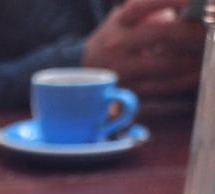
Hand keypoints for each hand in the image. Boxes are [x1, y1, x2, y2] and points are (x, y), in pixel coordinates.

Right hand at [83, 0, 205, 97]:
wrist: (84, 73)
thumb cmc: (114, 39)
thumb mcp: (123, 17)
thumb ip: (150, 8)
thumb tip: (187, 7)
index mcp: (118, 23)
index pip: (144, 4)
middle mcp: (116, 46)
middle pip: (162, 34)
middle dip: (193, 30)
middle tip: (211, 29)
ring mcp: (122, 71)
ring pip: (166, 64)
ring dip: (194, 57)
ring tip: (209, 51)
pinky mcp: (129, 92)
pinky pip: (163, 86)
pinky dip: (185, 79)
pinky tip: (198, 72)